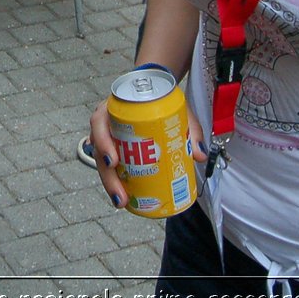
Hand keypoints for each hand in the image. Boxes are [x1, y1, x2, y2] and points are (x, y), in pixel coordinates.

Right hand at [89, 99, 206, 210]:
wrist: (159, 95)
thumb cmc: (161, 100)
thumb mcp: (176, 109)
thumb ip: (190, 128)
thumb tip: (200, 155)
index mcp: (115, 107)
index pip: (99, 121)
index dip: (102, 141)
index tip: (113, 160)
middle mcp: (107, 123)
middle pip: (99, 150)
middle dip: (107, 177)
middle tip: (121, 195)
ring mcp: (110, 137)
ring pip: (102, 162)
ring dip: (110, 184)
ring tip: (123, 202)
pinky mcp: (115, 148)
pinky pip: (110, 166)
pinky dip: (116, 182)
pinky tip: (125, 198)